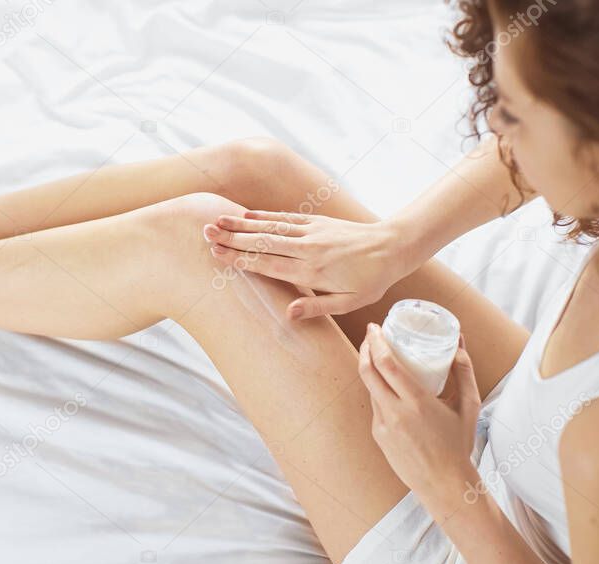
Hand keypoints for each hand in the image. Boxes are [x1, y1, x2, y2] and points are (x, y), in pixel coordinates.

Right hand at [203, 211, 421, 319]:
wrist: (392, 247)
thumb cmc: (370, 280)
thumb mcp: (348, 302)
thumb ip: (316, 307)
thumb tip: (287, 313)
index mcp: (311, 272)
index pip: (268, 264)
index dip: (241, 258)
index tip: (218, 253)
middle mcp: (307, 249)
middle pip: (262, 242)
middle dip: (232, 238)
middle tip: (206, 233)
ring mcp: (311, 233)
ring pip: (270, 227)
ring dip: (242, 224)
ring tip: (218, 221)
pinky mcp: (317, 222)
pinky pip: (285, 218)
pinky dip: (264, 216)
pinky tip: (247, 215)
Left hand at [358, 324, 479, 497]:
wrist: (443, 484)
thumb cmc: (459, 444)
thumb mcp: (468, 406)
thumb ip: (464, 371)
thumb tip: (460, 342)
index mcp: (417, 403)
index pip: (386, 365)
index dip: (376, 342)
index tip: (375, 327)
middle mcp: (395, 413)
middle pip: (368, 371)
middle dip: (366, 347)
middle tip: (371, 333)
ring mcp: (382, 425)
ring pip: (370, 388)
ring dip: (370, 367)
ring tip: (377, 353)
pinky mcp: (377, 435)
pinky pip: (375, 405)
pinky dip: (379, 390)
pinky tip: (388, 384)